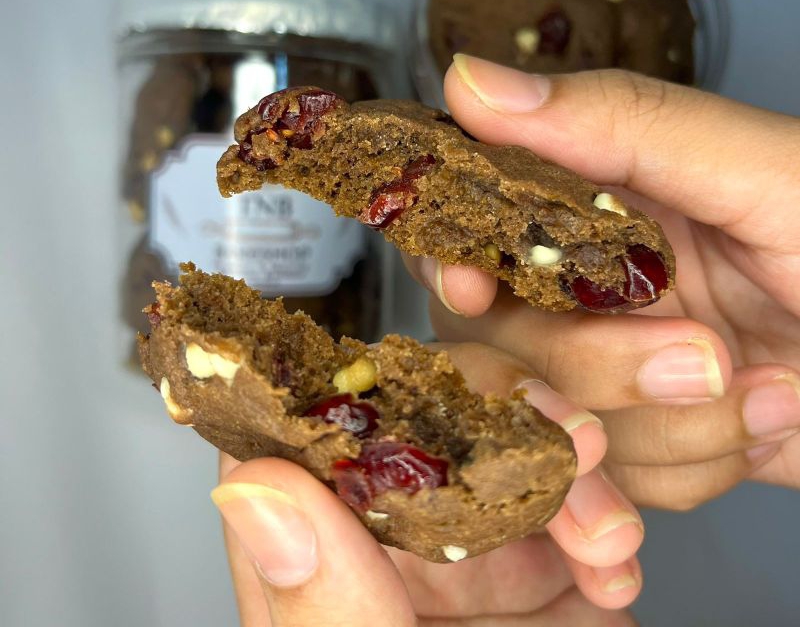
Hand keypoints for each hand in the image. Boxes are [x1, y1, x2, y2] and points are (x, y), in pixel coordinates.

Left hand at [212, 342, 643, 624]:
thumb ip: (318, 615)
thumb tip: (253, 486)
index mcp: (314, 576)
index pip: (299, 448)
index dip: (344, 396)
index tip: (408, 383)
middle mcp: (382, 554)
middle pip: (417, 434)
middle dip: (498, 425)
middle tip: (565, 445)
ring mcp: (464, 564)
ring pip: (501, 458)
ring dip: (566, 477)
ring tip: (608, 541)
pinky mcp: (538, 584)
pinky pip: (564, 519)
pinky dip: (601, 528)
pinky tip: (616, 571)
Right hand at [406, 55, 799, 508]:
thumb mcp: (757, 173)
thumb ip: (616, 124)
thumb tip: (468, 81)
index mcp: (594, 205)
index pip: (471, 222)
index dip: (449, 253)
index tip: (471, 283)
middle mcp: (584, 288)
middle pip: (494, 341)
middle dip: (586, 368)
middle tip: (699, 362)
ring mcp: (610, 373)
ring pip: (551, 424)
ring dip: (663, 429)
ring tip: (772, 399)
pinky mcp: (642, 443)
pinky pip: (608, 483)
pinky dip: (689, 471)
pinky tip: (763, 435)